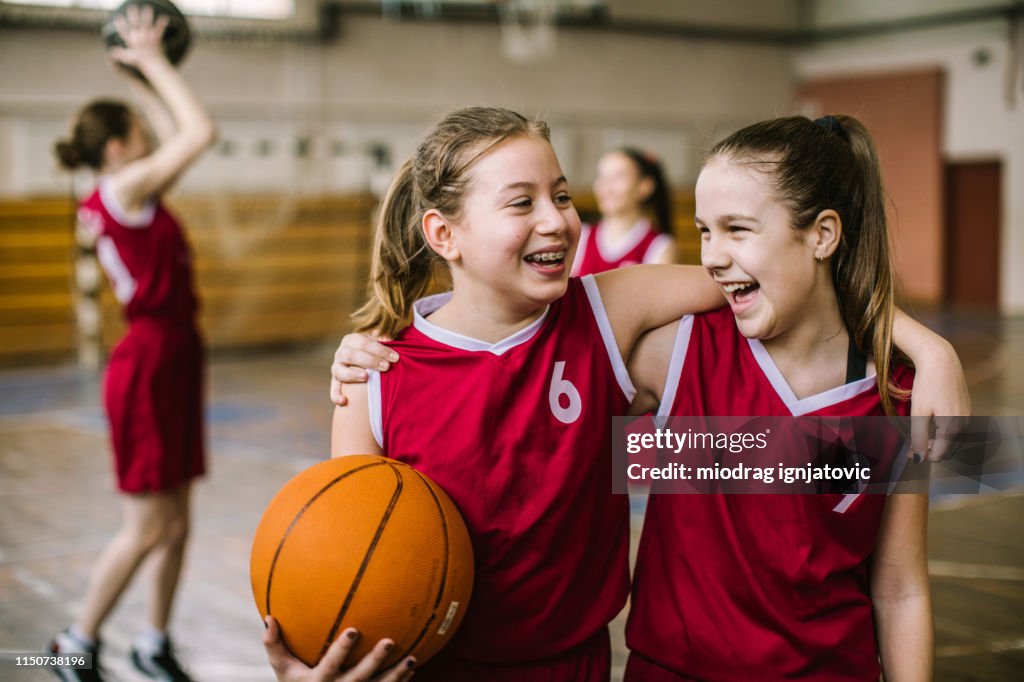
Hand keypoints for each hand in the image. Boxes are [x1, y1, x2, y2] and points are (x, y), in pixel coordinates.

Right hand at [107, 4, 168, 70]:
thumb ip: (120, 54)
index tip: (118, 17)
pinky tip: (165, 17)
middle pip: (134, 24)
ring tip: (148, 7)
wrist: (154, 66)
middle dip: (133, 15)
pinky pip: (159, 29)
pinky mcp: (156, 39)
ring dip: (147, 15)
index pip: (124, 32)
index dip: (120, 25)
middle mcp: (139, 38)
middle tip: (131, 6)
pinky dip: (162, 23)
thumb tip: (110, 53)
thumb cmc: (141, 62)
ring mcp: (148, 38)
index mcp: (132, 42)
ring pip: (147, 24)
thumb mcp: (128, 58)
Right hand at [263, 616, 415, 681]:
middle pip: (359, 678)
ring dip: (396, 675)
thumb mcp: (283, 669)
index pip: (330, 665)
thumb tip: (269, 618)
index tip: (353, 629)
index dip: (341, 650)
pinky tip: (413, 667)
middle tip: (390, 640)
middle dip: (374, 661)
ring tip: (412, 658)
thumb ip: (274, 645)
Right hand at [330, 333, 398, 405]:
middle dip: (370, 361)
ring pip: (339, 370)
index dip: (380, 349)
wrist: (362, 363)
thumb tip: (388, 338)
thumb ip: (384, 339)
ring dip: (352, 374)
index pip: (364, 342)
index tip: (395, 357)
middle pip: (351, 355)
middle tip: (386, 367)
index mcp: (351, 340)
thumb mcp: (379, 342)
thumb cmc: (376, 352)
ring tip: (366, 377)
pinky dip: (336, 395)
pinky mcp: (335, 382)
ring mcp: (336, 368)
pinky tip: (343, 401)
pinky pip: (333, 389)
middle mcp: (341, 353)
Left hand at [909, 340, 971, 461]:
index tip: (907, 453)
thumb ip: (919, 437)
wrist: (941, 360)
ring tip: (919, 438)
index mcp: (954, 427)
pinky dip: (944, 435)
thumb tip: (919, 459)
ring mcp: (968, 416)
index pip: (939, 455)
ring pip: (953, 441)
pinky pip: (957, 430)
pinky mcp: (966, 409)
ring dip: (937, 444)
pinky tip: (931, 427)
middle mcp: (965, 424)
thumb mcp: (919, 413)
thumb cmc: (928, 385)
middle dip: (930, 452)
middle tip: (910, 448)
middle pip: (948, 450)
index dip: (922, 457)